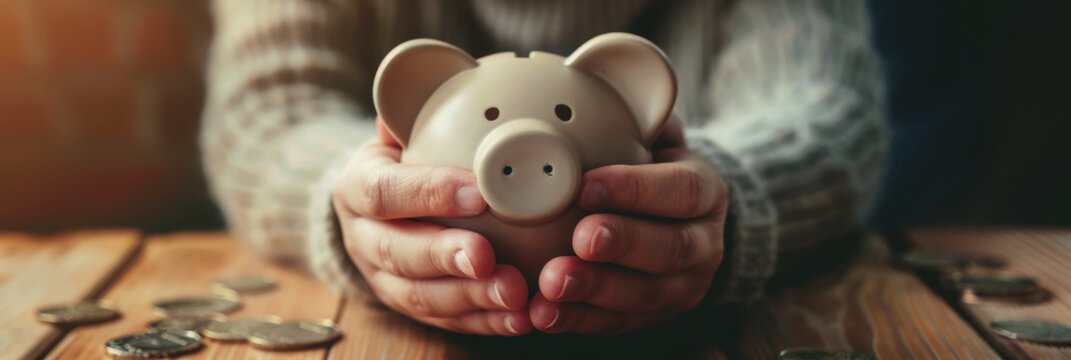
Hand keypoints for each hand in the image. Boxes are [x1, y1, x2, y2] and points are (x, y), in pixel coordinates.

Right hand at [332, 118, 531, 335]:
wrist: (369, 208)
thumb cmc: (400, 162)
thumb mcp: (397, 132)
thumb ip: (415, 112)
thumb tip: (435, 76)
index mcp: (357, 188)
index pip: (386, 192)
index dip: (429, 194)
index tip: (479, 194)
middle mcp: (362, 239)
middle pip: (398, 253)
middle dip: (446, 258)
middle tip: (489, 258)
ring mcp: (383, 280)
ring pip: (420, 297)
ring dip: (471, 299)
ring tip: (517, 294)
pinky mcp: (409, 308)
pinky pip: (445, 323)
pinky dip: (483, 323)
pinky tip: (520, 318)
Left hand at [529, 117, 728, 333]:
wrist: (679, 220)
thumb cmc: (648, 167)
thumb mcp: (653, 134)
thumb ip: (633, 114)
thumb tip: (587, 76)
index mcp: (705, 191)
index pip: (681, 190)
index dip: (636, 189)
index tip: (586, 186)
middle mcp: (704, 243)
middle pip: (669, 249)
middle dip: (621, 245)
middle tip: (578, 239)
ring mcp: (682, 286)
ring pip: (644, 295)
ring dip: (595, 291)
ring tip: (551, 284)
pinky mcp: (653, 317)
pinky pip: (617, 324)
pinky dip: (578, 320)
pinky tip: (543, 314)